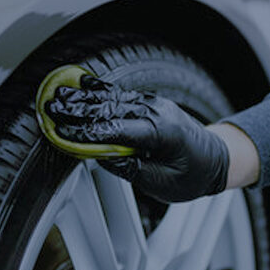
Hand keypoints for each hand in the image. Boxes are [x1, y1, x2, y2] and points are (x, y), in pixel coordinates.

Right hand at [45, 75, 230, 202]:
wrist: (218, 159)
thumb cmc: (193, 176)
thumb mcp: (162, 184)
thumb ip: (131, 169)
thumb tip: (101, 157)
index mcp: (161, 133)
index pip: (116, 131)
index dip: (87, 132)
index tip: (62, 132)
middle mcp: (157, 112)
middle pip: (110, 109)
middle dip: (77, 110)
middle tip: (51, 109)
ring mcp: (154, 104)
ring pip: (113, 99)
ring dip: (83, 98)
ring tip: (58, 96)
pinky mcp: (150, 104)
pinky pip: (121, 96)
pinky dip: (99, 92)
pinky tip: (81, 85)